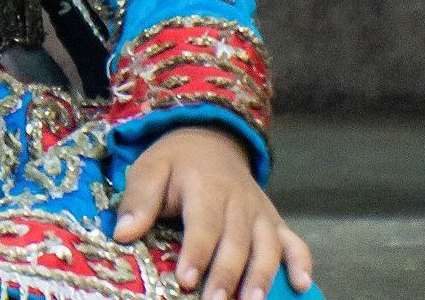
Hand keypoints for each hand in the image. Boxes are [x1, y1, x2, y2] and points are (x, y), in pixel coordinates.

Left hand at [112, 125, 312, 299]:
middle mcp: (237, 200)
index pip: (202, 223)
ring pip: (267, 246)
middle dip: (227, 275)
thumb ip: (138, 200)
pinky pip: (294, 241)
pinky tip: (302, 285)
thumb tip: (122, 233)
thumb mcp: (149, 169)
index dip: (196, 252)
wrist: (210, 139)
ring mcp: (259, 211)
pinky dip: (302, 262)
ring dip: (262, 276)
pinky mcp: (273, 221)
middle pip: (236, 241)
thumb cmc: (175, 163)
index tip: (185, 280)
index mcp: (205, 186)